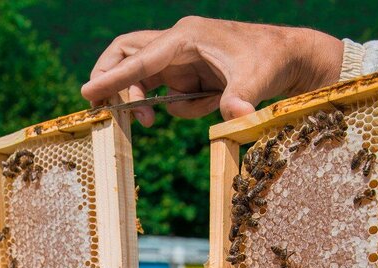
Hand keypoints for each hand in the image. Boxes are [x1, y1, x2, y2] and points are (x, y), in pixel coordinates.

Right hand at [81, 17, 343, 125]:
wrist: (290, 57)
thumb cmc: (272, 61)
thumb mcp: (258, 82)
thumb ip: (240, 100)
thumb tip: (236, 118)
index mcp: (186, 38)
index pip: (139, 58)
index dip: (112, 77)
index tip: (88, 93)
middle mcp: (178, 43)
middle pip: (126, 53)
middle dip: (111, 78)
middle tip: (102, 107)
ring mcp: (181, 57)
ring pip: (143, 77)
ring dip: (146, 100)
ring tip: (153, 119)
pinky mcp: (188, 71)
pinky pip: (168, 93)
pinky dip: (179, 106)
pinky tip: (208, 102)